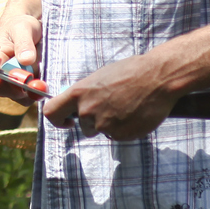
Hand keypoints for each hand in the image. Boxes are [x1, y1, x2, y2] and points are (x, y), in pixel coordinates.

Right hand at [0, 9, 42, 102]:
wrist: (28, 27)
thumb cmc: (20, 25)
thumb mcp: (22, 28)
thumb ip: (23, 43)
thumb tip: (26, 60)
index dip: (8, 86)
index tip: (25, 78)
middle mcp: (0, 78)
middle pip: (11, 94)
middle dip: (27, 87)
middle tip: (40, 73)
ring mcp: (13, 84)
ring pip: (24, 98)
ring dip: (35, 89)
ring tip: (41, 69)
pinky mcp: (26, 87)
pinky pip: (33, 96)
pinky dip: (41, 89)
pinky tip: (45, 74)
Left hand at [42, 53, 179, 141]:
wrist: (158, 78)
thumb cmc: (131, 72)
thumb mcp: (100, 78)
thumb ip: (85, 94)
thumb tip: (77, 104)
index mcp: (79, 93)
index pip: (51, 112)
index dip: (58, 120)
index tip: (67, 121)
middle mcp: (87, 110)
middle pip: (81, 125)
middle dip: (93, 121)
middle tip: (111, 107)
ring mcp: (104, 125)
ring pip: (100, 131)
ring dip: (109, 124)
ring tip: (126, 107)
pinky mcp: (120, 135)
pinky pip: (117, 136)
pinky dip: (124, 128)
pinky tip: (135, 114)